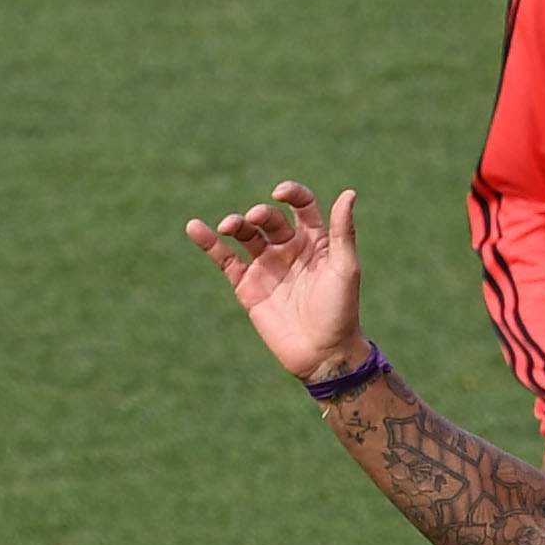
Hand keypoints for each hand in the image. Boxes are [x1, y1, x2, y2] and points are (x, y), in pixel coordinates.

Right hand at [185, 184, 370, 383]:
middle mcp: (289, 248)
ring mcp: (266, 265)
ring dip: (235, 224)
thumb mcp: (345, 268)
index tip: (280, 193)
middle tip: (254, 219)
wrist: (322, 352)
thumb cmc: (340, 310)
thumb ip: (343, 232)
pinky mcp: (247, 284)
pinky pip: (225, 259)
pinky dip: (209, 242)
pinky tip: (194, 227)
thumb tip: (349, 192)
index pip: (301, 205)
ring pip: (245, 234)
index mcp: (315, 240)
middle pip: (269, 219)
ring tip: (228, 226)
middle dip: (259, 214)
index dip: (291, 193)